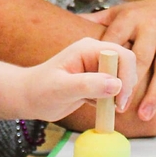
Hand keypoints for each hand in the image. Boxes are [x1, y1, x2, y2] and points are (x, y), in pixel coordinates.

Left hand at [15, 37, 138, 121]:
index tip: (120, 99)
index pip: (121, 55)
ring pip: (122, 79)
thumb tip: (116, 85)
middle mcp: (95, 55)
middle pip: (126, 65)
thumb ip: (88, 85)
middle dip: (126, 87)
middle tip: (117, 107)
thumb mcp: (62, 88)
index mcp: (88, 48)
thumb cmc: (39, 90)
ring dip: (120, 96)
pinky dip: (112, 101)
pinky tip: (98, 107)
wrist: (29, 98)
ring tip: (108, 108)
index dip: (126, 76)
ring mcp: (96, 68)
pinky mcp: (97, 81)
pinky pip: (115, 89)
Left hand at [83, 0, 155, 121]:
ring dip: (155, 93)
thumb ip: (96, 21)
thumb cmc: (142, 14)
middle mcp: (151, 29)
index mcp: (129, 19)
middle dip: (131, 83)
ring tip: (143, 115)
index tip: (101, 83)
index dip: (109, 63)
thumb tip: (73, 21)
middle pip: (141, 57)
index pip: (116, 41)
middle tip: (121, 106)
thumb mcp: (117, 12)